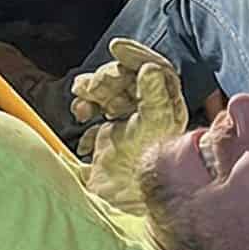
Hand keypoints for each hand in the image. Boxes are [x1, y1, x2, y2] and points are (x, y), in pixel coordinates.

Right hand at [73, 38, 187, 209]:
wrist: (121, 201)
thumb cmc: (145, 165)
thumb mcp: (153, 127)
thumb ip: (154, 97)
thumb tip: (150, 68)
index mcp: (167, 106)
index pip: (155, 68)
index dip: (136, 55)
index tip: (116, 47)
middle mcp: (150, 111)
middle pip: (127, 77)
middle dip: (107, 77)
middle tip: (93, 88)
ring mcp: (128, 121)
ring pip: (109, 89)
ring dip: (93, 88)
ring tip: (84, 103)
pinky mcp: (110, 133)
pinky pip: (96, 107)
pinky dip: (85, 106)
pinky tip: (81, 116)